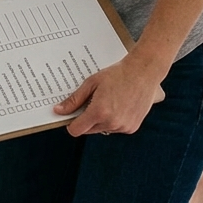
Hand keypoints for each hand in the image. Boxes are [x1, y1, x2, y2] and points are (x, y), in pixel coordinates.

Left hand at [52, 55, 166, 136]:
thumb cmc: (117, 74)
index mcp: (99, 112)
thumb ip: (74, 100)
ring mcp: (123, 127)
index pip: (76, 130)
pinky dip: (114, 120)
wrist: (143, 71)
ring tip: (109, 101)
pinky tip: (119, 105)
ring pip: (102, 129)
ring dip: (101, 120)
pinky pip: (116, 128)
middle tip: (93, 102)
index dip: (72, 123)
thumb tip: (58, 110)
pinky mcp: (132, 127)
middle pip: (88, 130)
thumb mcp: (91, 83)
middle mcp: (111, 123)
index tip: (73, 115)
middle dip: (87, 119)